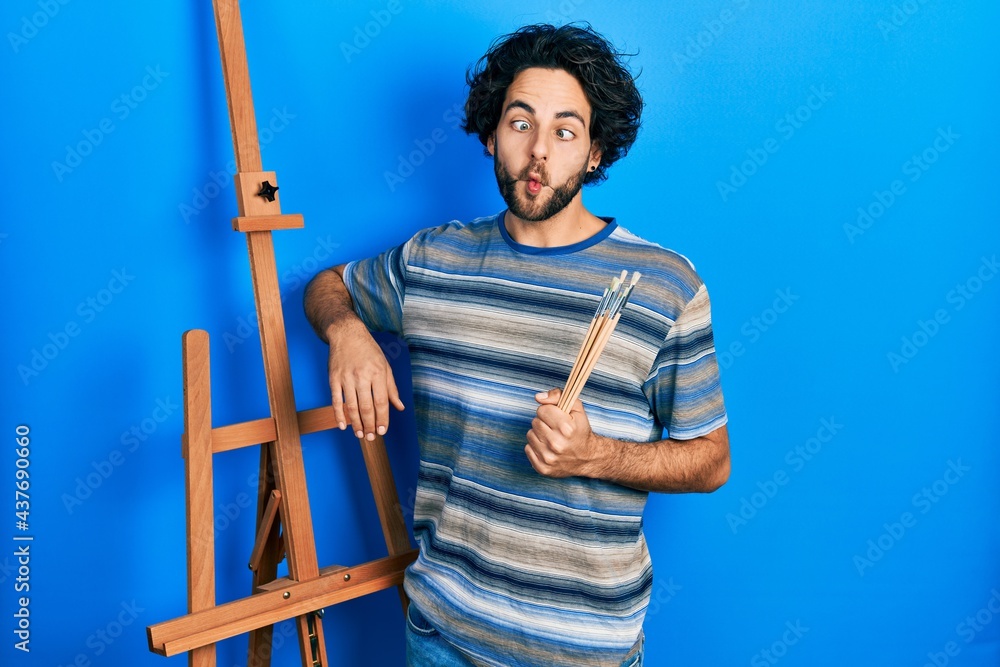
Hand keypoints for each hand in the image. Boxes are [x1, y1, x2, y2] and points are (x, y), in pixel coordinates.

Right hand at [326, 320, 403, 440]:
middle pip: (366, 407)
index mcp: (378, 373)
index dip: (382, 419)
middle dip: (370, 425)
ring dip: (356, 423)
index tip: (383, 431)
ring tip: (360, 434)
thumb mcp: (385, 366)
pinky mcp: (333, 378)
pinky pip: (335, 400)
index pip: (381, 401)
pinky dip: (339, 414)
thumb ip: (391, 388)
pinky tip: (343, 425)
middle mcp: (362, 376)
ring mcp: (346, 377)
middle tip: (371, 437)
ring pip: (351, 406)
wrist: (347, 334)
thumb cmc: (369, 351)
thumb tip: (399, 407)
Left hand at [525, 388, 602, 477]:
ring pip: (530, 435)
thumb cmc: (580, 431)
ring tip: (551, 438)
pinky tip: (547, 448)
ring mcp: (548, 458)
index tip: (556, 417)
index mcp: (566, 428)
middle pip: (535, 422)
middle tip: (555, 428)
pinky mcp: (543, 468)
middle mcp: (556, 444)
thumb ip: (558, 396)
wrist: (588, 458)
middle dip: (544, 422)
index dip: (549, 411)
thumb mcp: (576, 408)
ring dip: (539, 434)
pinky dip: (536, 447)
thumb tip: (538, 397)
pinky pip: (528, 449)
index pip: (542, 410)